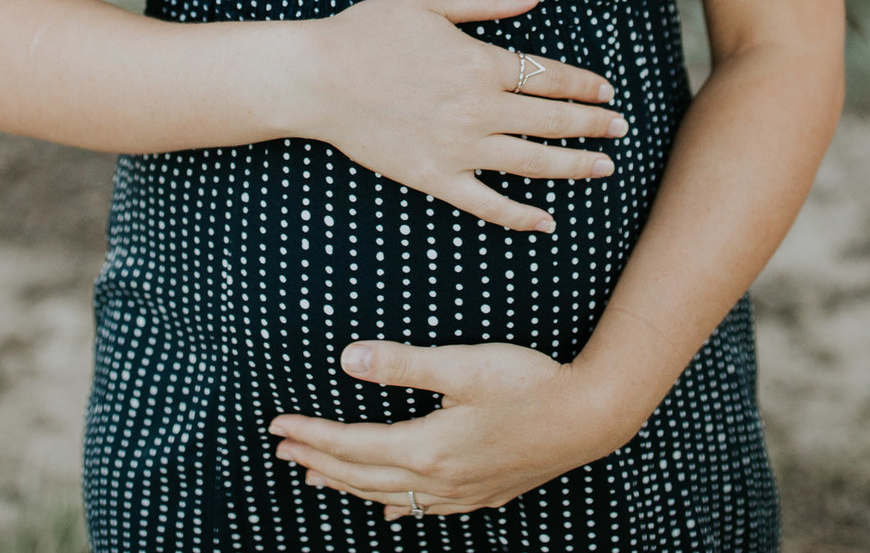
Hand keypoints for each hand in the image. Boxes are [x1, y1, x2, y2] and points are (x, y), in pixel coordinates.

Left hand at [269, 339, 630, 518]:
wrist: (591, 417)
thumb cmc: (530, 383)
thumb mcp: (463, 364)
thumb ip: (403, 364)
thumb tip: (346, 359)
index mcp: (427, 448)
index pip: (352, 445)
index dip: (312, 435)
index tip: (278, 426)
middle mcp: (439, 481)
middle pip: (362, 475)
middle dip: (318, 461)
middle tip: (282, 450)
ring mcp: (462, 494)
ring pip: (389, 496)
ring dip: (348, 485)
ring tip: (316, 477)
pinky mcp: (483, 495)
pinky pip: (426, 509)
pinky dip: (396, 506)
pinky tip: (390, 510)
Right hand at [292, 0, 624, 231]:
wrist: (316, 79)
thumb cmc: (368, 31)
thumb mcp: (430, 0)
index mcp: (480, 64)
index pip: (548, 76)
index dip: (583, 84)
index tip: (607, 90)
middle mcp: (477, 110)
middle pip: (551, 122)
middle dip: (592, 125)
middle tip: (621, 129)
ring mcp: (458, 149)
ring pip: (531, 164)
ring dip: (573, 167)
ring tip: (604, 168)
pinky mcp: (434, 178)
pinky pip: (487, 203)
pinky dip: (520, 216)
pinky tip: (546, 221)